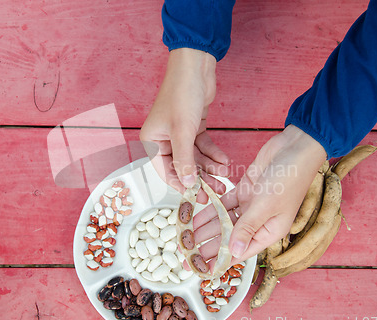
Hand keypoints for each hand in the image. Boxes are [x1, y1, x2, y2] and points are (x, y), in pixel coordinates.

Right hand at [140, 48, 229, 201]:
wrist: (195, 66)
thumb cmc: (181, 94)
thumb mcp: (182, 131)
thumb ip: (184, 160)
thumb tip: (188, 183)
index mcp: (152, 141)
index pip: (166, 171)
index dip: (182, 185)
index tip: (198, 196)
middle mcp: (163, 139)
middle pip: (183, 166)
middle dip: (200, 178)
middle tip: (215, 190)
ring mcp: (179, 133)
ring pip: (195, 158)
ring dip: (210, 167)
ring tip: (224, 175)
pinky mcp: (193, 127)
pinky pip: (203, 147)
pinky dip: (214, 154)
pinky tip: (224, 161)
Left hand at [190, 125, 326, 268]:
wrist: (295, 147)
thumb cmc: (290, 177)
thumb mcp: (266, 206)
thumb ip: (247, 228)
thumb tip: (234, 252)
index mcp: (270, 231)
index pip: (241, 251)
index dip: (222, 261)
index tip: (204, 269)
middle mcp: (260, 220)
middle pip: (230, 237)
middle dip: (209, 246)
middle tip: (188, 254)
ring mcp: (252, 204)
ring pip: (225, 220)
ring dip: (207, 227)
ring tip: (188, 235)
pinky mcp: (246, 190)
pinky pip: (225, 203)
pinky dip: (211, 208)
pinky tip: (197, 214)